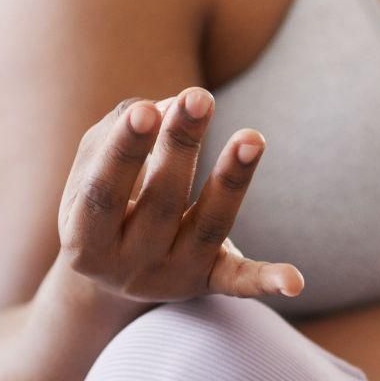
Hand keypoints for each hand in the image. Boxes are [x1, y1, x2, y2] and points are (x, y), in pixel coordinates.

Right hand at [56, 87, 303, 303]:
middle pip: (161, 203)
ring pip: (208, 227)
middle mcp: (130, 267)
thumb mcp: (96, 167)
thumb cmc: (106, 200)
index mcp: (85, 241)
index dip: (124, 151)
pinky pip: (241, 284)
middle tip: (199, 96)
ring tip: (252, 137)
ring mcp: (174, 277)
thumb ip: (124, 130)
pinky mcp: (211, 282)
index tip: (145, 110)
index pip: (102, 192)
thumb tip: (174, 105)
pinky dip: (268, 280)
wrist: (118, 272)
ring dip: (232, 181)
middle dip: (180, 146)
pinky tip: (294, 282)